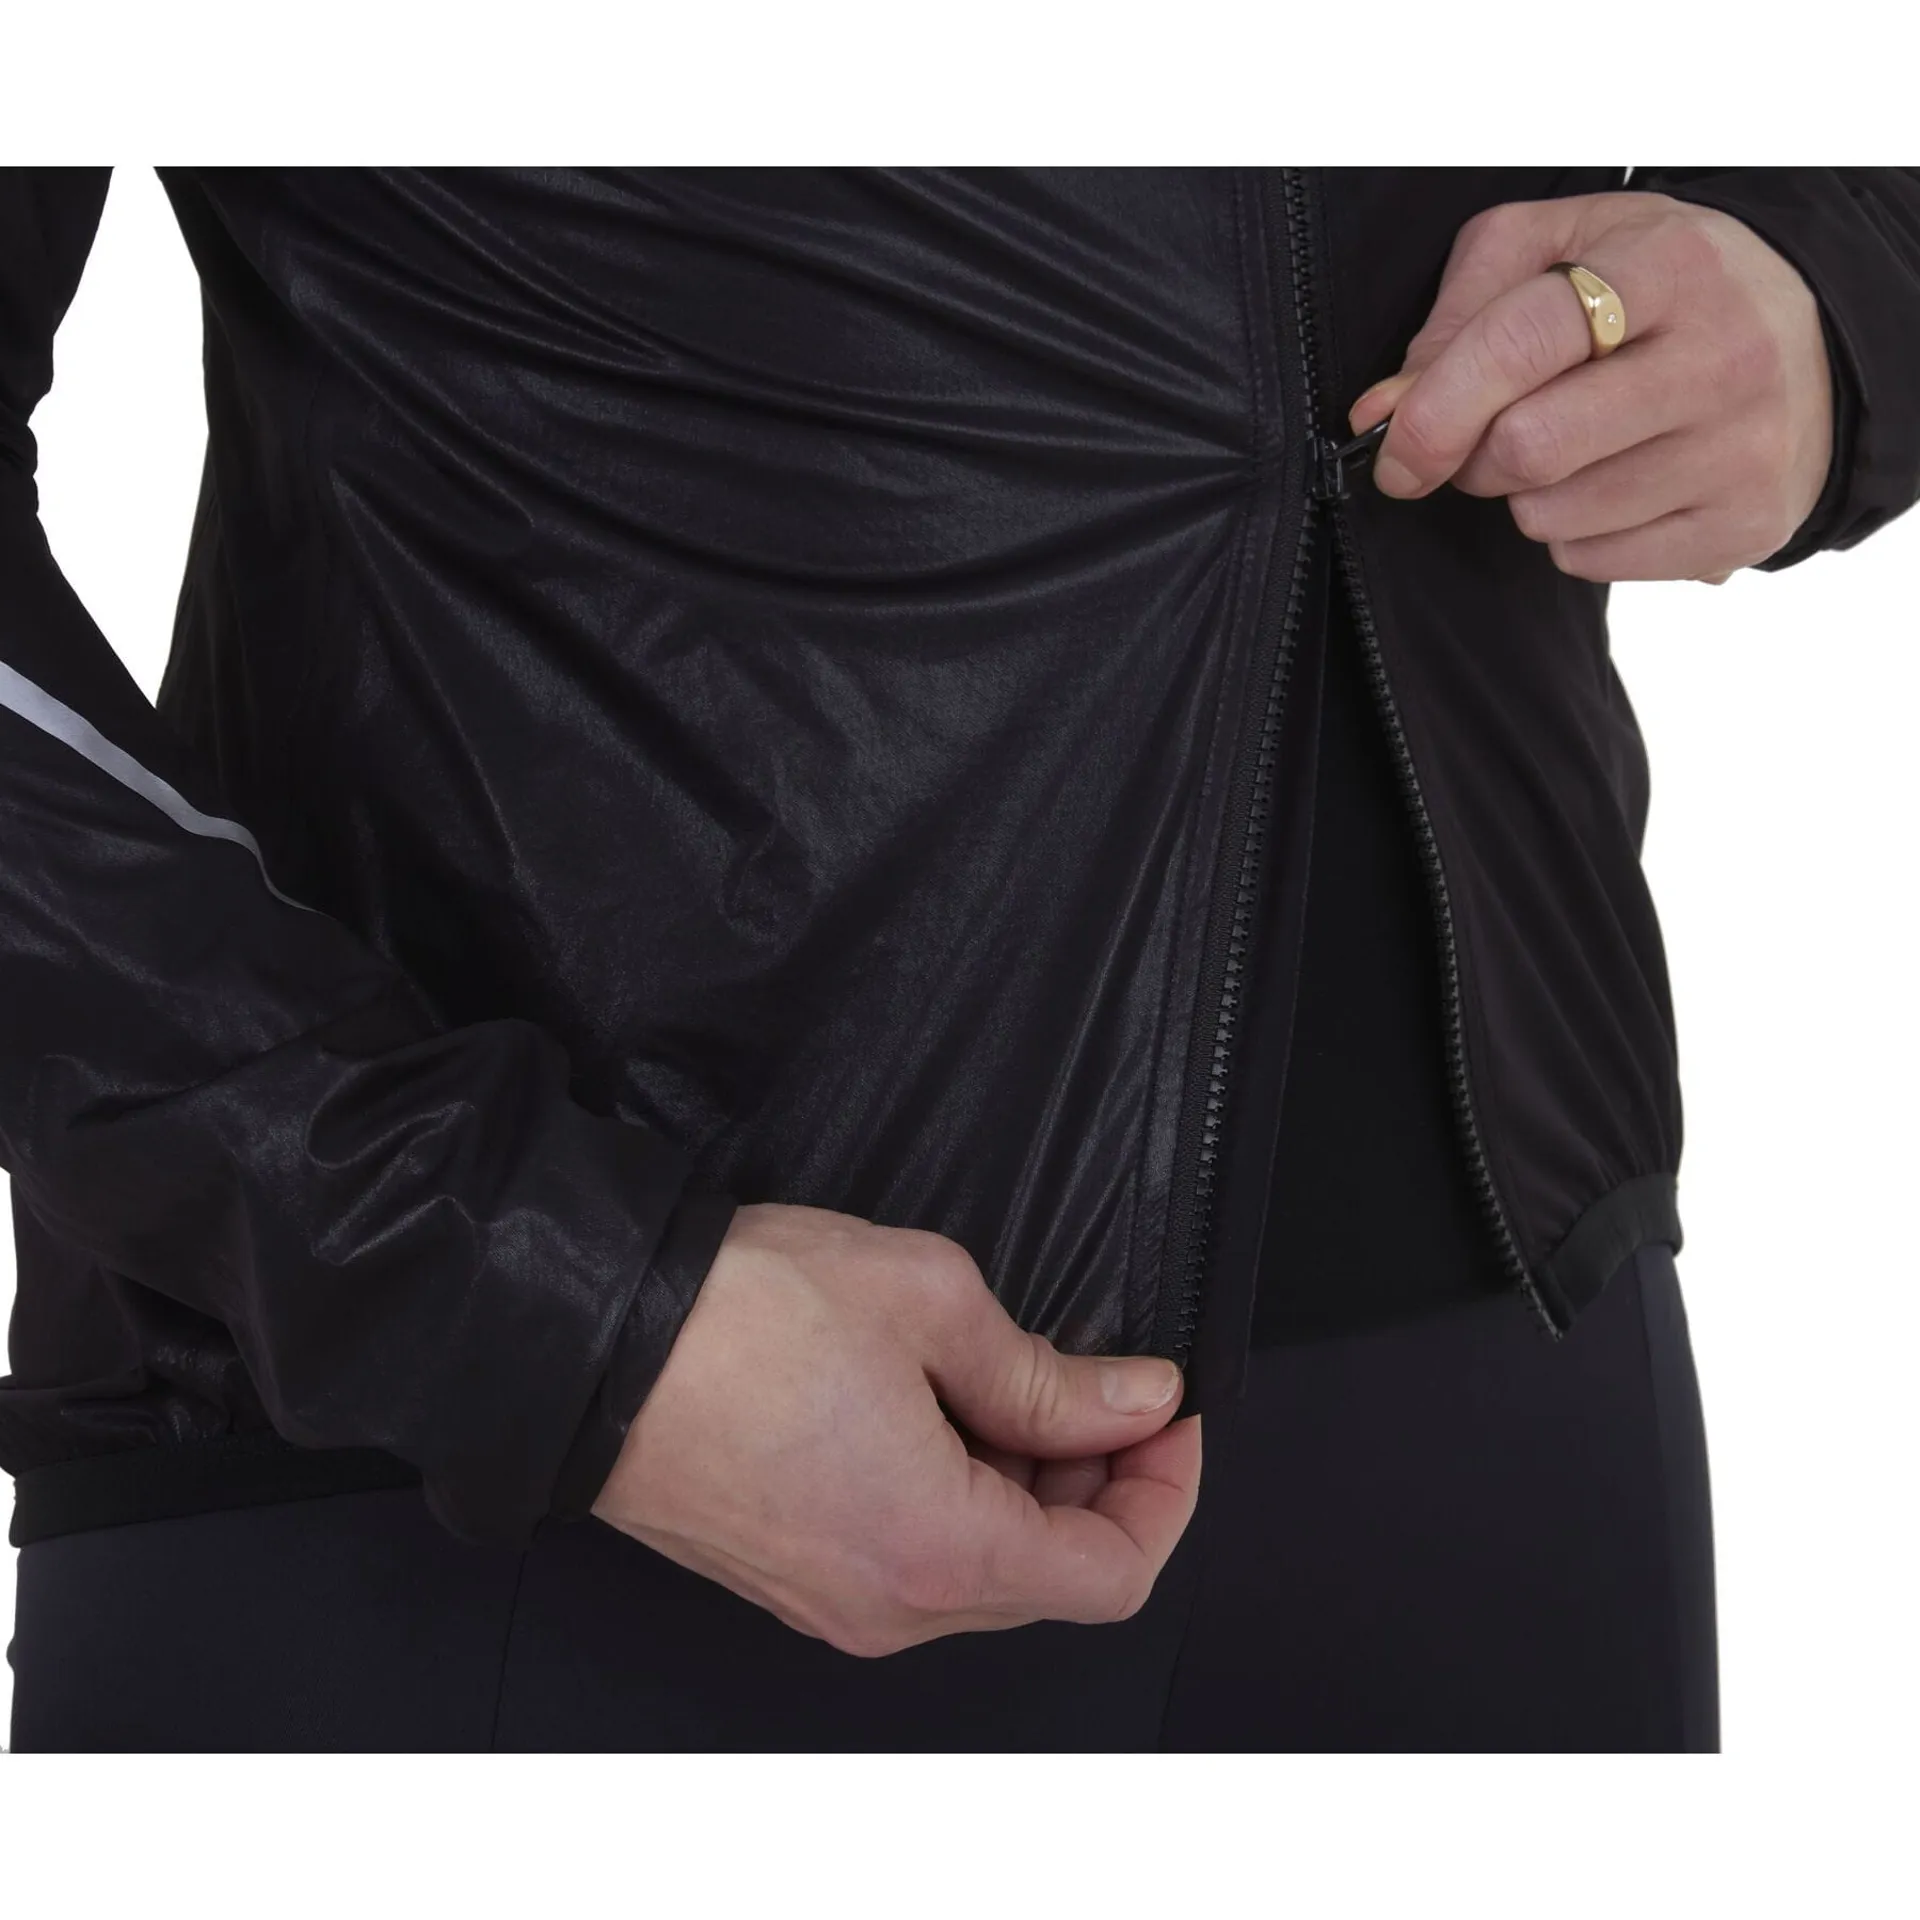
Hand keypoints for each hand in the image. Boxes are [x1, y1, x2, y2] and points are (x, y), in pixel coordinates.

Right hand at [591, 1201, 1201, 1656]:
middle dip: (1097, 1481)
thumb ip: (1048, 1373)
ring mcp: (833, 1603)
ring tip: (1003, 1381)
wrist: (590, 1341)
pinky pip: (916, 1562)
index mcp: (939, 1550)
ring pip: (984, 1572)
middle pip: (1053, 1578)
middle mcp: (888, 1606)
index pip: (1113, 1572)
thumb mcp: (929, 1302)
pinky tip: (937, 1411)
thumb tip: (1134, 1400)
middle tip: (1097, 1382)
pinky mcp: (794, 1578)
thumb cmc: (739, 1316)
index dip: (1165, 1491)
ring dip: (1025, 1487)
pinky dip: (959, 1498)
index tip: (1168, 1416)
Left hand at [1344, 190, 1834, 583]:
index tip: (1392, 449)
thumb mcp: (1565, 248)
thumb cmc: (1658, 292)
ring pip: (1553, 516)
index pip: (1523, 341)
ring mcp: (1741, 449)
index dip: (1436, 407)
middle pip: (1531, 448)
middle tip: (1492, 437)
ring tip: (1574, 449)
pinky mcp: (1745, 525)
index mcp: (1670, 264)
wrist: (1814, 347)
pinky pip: (1593, 561)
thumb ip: (1462, 312)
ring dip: (1527, 496)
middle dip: (1476, 457)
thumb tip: (1382, 412)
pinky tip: (1614, 484)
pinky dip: (1573, 534)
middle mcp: (1722, 355)